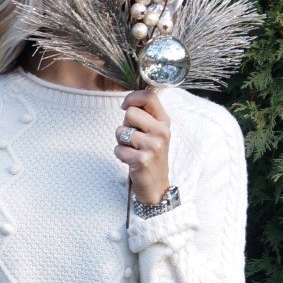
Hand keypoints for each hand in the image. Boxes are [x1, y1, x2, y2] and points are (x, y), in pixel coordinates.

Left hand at [114, 87, 171, 204]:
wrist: (156, 185)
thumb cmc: (151, 155)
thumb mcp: (154, 132)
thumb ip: (145, 115)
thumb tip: (128, 101)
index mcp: (164, 121)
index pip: (149, 96)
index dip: (132, 98)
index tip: (125, 106)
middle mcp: (162, 132)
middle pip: (130, 113)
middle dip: (125, 125)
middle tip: (134, 139)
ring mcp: (153, 146)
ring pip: (121, 131)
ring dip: (121, 141)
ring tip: (133, 150)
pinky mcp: (142, 160)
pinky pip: (118, 148)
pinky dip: (120, 155)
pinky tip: (131, 160)